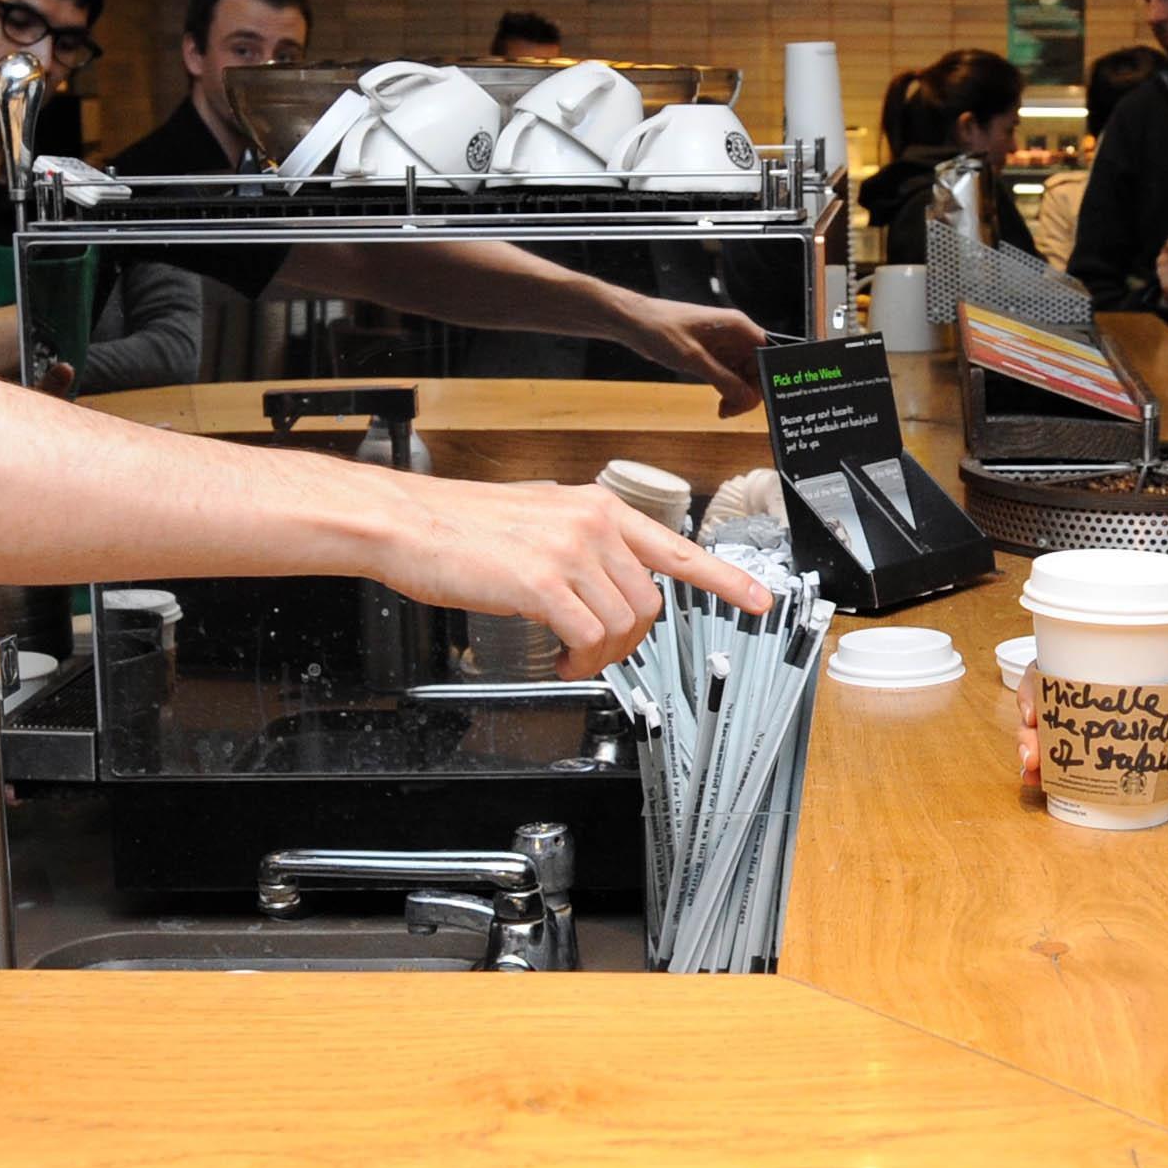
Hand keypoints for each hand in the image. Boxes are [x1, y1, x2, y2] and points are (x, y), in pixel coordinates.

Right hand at [386, 479, 773, 678]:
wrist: (409, 523)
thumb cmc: (462, 525)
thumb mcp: (539, 516)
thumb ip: (581, 540)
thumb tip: (604, 578)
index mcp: (597, 506)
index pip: (678, 546)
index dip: (725, 578)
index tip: (758, 599)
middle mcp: (593, 524)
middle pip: (650, 602)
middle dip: (630, 640)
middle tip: (596, 650)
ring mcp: (570, 551)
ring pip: (625, 624)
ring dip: (603, 654)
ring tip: (571, 655)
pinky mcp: (543, 582)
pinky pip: (590, 638)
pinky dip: (580, 660)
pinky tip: (560, 658)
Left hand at [617, 296, 767, 414]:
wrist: (634, 324)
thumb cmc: (660, 328)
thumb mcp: (693, 359)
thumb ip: (724, 380)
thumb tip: (748, 398)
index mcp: (737, 326)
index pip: (768, 354)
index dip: (767, 378)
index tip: (757, 398)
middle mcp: (735, 335)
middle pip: (758, 369)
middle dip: (750, 392)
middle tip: (733, 409)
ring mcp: (725, 345)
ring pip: (745, 376)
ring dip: (738, 394)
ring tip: (724, 409)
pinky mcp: (713, 355)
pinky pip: (730, 376)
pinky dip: (728, 391)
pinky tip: (721, 404)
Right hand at [1017, 649, 1167, 779]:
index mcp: (1102, 671)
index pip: (1050, 671)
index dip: (1032, 689)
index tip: (1032, 711)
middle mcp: (1085, 697)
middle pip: (1039, 708)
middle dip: (1027, 733)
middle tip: (1032, 756)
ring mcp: (1085, 725)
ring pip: (1044, 734)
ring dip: (1032, 754)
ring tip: (1033, 775)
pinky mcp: (1095, 750)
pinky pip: (1061, 758)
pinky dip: (1047, 772)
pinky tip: (1041, 785)